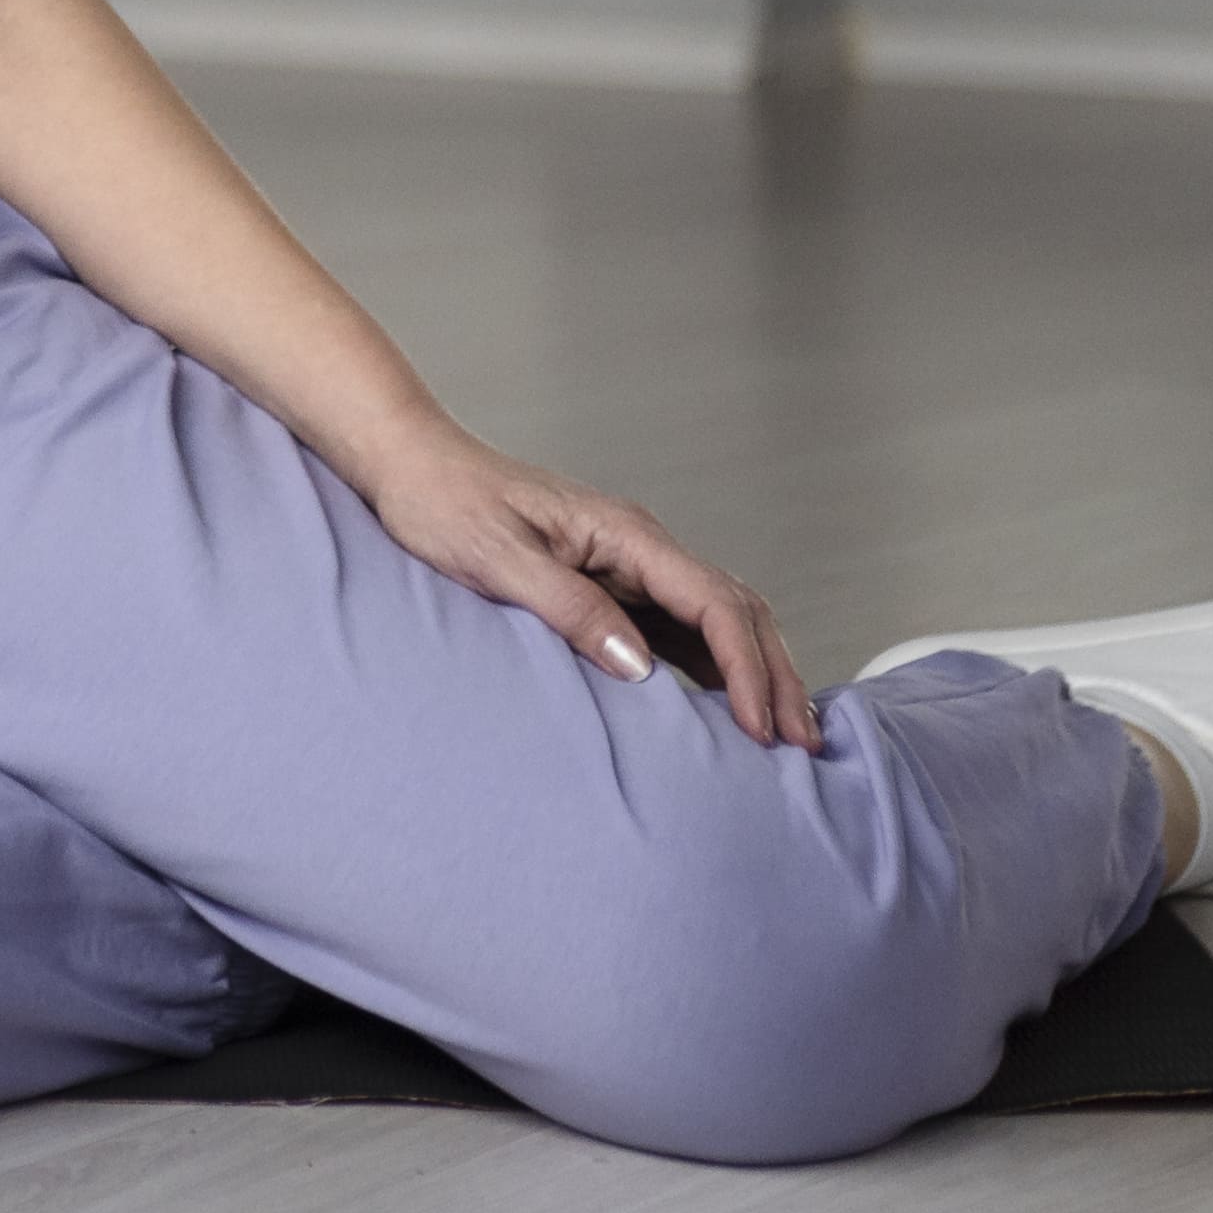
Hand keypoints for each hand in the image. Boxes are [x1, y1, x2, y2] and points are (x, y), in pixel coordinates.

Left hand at [344, 427, 818, 749]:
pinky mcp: (611, 582)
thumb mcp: (497, 560)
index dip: (746, 667)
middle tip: (802, 746)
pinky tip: (725, 710)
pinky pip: (680, 627)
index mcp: (624, 533)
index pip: (714, 602)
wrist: (410, 466)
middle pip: (736, 610)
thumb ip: (569, 609)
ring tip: (781, 737)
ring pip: (719, 619)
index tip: (763, 727)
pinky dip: (714, 668)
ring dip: (754, 672)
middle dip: (773, 676)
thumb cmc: (443, 504)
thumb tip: (640, 667)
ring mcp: (629, 564)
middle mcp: (639, 545)